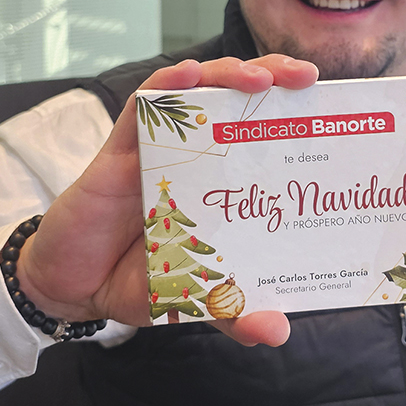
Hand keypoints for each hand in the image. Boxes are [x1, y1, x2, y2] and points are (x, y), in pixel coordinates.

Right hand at [15, 55, 317, 345]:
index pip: (265, 137)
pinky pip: (142, 106)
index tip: (333, 112)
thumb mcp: (192, 298)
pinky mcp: (119, 149)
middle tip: (306, 77)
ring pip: (196, 92)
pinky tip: (186, 76)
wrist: (73, 285)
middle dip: (274, 78)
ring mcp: (159, 148)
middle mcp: (196, 157)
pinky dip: (166, 86)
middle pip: (238, 101)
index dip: (296, 119)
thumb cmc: (137, 278)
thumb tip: (278, 331)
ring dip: (228, 75)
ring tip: (260, 75)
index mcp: (222, 185)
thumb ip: (232, 309)